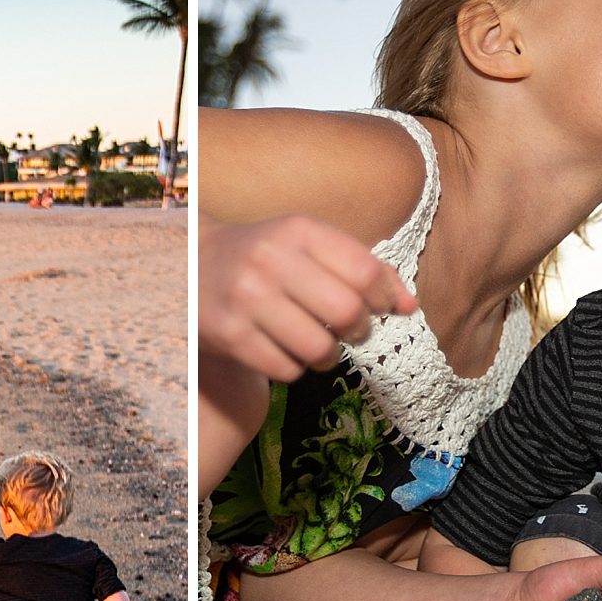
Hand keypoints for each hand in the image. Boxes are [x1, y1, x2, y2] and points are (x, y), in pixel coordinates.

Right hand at [199, 215, 415, 380]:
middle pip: (347, 313)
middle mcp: (271, 260)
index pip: (365, 271)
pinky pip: (286, 370)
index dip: (383, 298)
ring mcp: (247, 299)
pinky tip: (286, 352)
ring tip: (320, 347)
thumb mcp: (309, 246)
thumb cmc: (265, 257)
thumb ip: (361, 269)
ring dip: (329, 357)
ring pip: (319, 350)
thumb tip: (410, 306)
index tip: (380, 308)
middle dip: (359, 332)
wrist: (191, 266)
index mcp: (298, 230)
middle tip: (351, 332)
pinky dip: (295, 369)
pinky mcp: (230, 335)